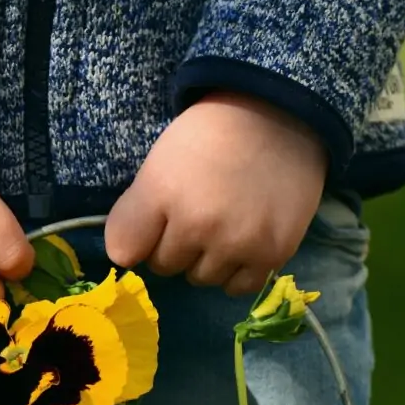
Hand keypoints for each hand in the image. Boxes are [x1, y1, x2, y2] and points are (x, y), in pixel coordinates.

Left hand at [104, 91, 327, 295]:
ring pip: (201, 278)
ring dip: (207, 260)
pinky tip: (243, 243)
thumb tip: (126, 257)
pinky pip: (238, 287)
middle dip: (175, 246)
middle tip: (198, 214)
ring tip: (224, 225)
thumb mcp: (159, 162)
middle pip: (165, 266)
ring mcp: (237, 243)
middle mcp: (198, 225)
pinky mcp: (272, 254)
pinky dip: (237, 272)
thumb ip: (134, 212)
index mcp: (162, 193)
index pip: (124, 250)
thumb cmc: (211, 136)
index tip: (154, 222)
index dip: (138, 237)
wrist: (280, 117)